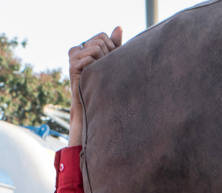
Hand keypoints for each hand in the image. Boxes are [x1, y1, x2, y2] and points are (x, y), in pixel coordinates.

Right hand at [67, 28, 122, 145]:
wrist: (99, 108)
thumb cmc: (108, 87)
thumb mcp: (113, 63)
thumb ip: (115, 45)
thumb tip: (119, 26)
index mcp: (84, 49)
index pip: (103, 36)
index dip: (112, 47)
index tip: (114, 62)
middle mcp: (76, 51)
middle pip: (100, 40)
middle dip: (110, 54)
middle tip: (110, 71)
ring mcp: (73, 59)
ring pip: (96, 47)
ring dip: (106, 61)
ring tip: (104, 75)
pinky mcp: (73, 68)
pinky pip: (89, 57)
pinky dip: (98, 64)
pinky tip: (98, 76)